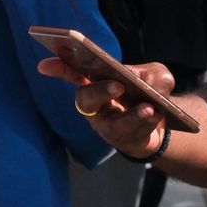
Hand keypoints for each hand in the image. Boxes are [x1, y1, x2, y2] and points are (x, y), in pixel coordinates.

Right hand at [37, 58, 174, 158]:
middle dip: (100, 92)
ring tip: (149, 108)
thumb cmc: (147, 92)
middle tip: (118, 86)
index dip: (58, 69)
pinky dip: (146, 125)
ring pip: (112, 123)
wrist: (163, 120)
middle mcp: (95, 105)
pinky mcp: (122, 140)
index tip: (42, 66)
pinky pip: (131, 135)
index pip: (72, 73)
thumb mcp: (156, 76)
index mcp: (95, 82)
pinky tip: (156, 116)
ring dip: (132, 116)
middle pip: (86, 99)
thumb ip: (155, 76)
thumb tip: (154, 87)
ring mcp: (106, 125)